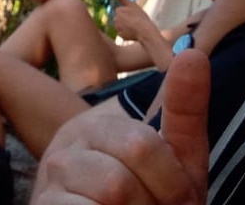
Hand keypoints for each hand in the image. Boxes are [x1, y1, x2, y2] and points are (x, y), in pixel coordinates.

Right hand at [32, 49, 209, 203]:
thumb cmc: (149, 201)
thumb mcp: (176, 160)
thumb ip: (183, 111)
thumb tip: (193, 54)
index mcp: (98, 126)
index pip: (144, 144)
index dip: (173, 183)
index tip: (179, 200)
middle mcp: (67, 145)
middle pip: (129, 167)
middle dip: (156, 200)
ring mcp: (51, 177)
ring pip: (112, 191)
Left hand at [113, 0, 154, 42]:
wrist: (145, 30)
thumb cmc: (140, 16)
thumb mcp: (132, 5)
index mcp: (118, 10)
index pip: (121, 11)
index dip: (128, 13)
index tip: (134, 15)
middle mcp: (116, 19)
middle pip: (120, 18)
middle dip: (125, 20)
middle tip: (135, 21)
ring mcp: (117, 28)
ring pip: (121, 26)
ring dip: (126, 27)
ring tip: (135, 27)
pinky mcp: (120, 35)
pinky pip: (123, 34)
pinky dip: (127, 34)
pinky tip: (133, 32)